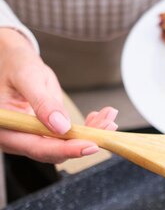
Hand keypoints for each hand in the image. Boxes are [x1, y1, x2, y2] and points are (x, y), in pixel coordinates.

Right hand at [0, 28, 117, 162]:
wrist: (13, 59)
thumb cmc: (14, 64)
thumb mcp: (28, 78)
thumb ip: (42, 102)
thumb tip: (61, 126)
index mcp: (6, 130)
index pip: (38, 148)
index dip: (66, 150)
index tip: (90, 145)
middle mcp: (19, 138)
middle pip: (55, 150)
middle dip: (84, 140)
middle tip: (108, 126)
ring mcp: (33, 136)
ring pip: (66, 144)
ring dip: (90, 133)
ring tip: (109, 118)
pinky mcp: (46, 131)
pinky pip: (68, 136)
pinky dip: (86, 128)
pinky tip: (99, 117)